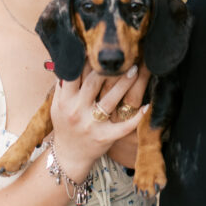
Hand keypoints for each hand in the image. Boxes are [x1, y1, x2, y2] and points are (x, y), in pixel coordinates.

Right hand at [49, 65, 147, 181]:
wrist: (69, 155)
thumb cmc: (65, 125)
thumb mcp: (58, 105)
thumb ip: (64, 84)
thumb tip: (71, 58)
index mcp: (65, 101)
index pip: (74, 74)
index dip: (86, 60)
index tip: (98, 49)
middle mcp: (77, 111)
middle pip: (94, 84)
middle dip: (109, 69)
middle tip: (124, 57)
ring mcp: (91, 125)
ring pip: (110, 101)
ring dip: (124, 84)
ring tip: (135, 70)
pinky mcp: (105, 137)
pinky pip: (123, 127)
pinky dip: (136, 118)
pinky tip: (147, 106)